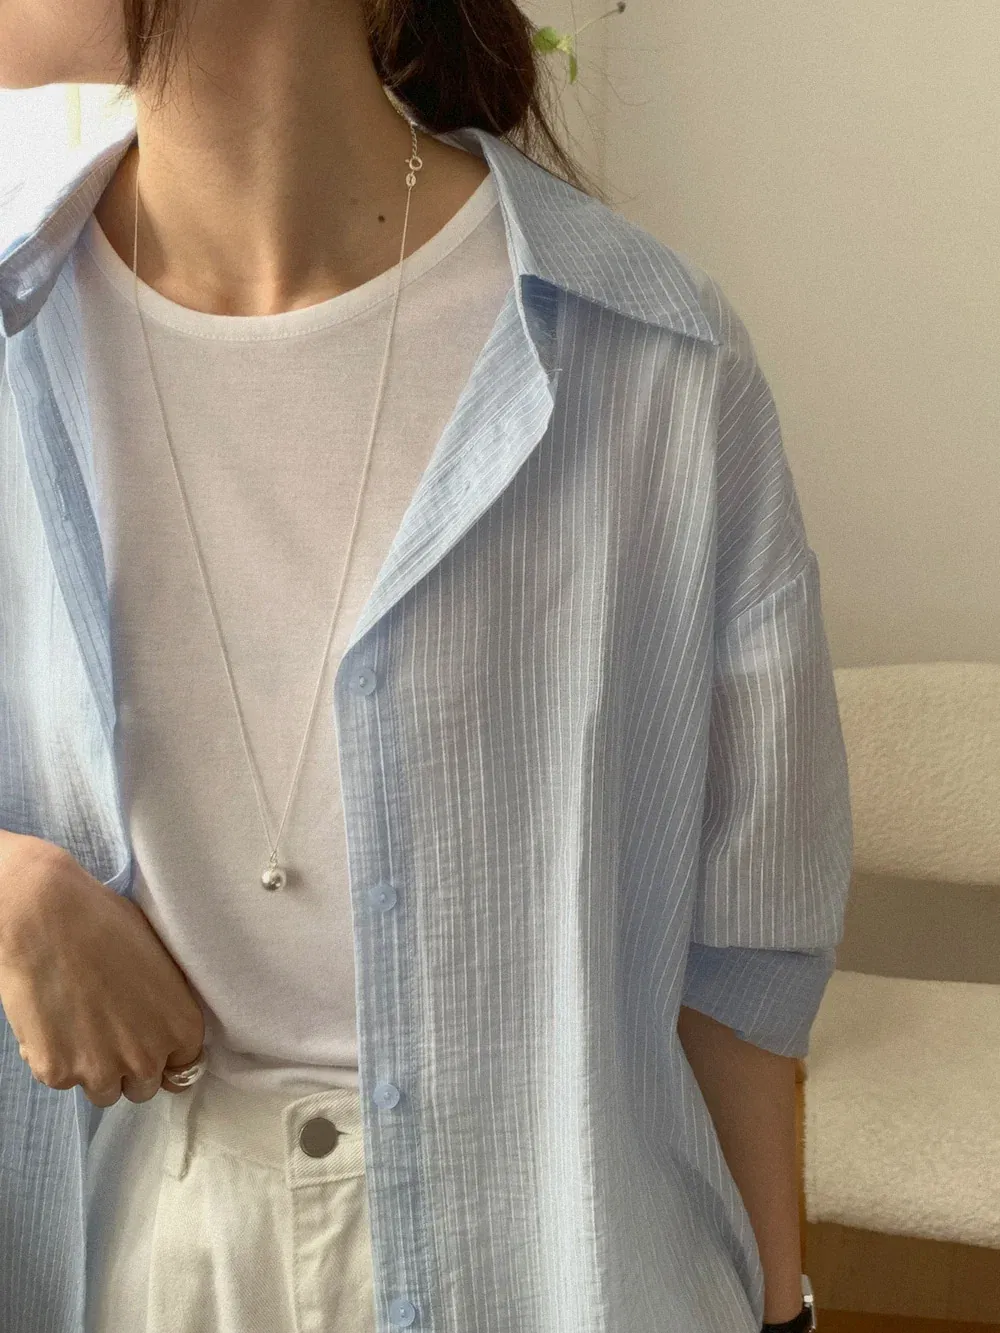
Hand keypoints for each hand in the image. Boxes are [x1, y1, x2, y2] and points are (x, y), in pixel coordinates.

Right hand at [0, 832, 205, 1107]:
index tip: (145, 1042)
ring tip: (79, 1023)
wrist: (50, 918)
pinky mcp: (57, 1073)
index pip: (181, 1071)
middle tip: (109, 1031)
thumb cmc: (108, 925)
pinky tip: (51, 1018)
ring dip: (92, 1067)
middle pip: (141, 1087)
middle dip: (127, 1066)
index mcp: (182, 1029)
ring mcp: (101, 1071)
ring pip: (101, 1090)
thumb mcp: (162, 965)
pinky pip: (60, 1078)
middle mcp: (147, 1059)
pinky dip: (53, 1057)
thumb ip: (166, 1008)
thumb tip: (157, 1024)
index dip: (161, 1056)